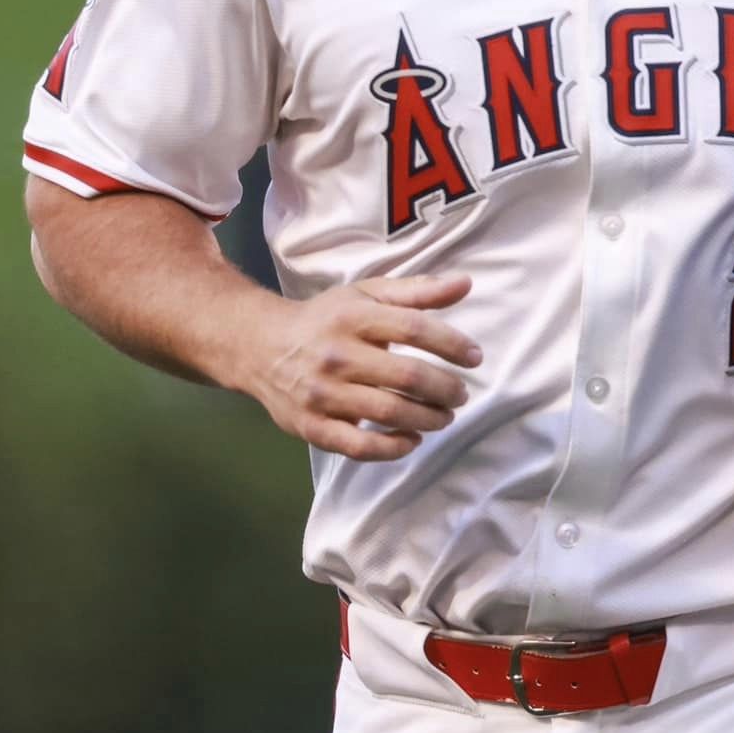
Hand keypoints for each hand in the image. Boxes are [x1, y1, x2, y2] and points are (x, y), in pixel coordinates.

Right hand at [240, 273, 481, 461]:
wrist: (259, 347)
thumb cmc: (324, 320)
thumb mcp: (366, 296)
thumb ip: (417, 292)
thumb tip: (466, 283)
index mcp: (352, 317)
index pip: (414, 329)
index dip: (452, 344)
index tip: (474, 357)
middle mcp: (336, 355)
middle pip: (407, 376)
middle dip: (445, 389)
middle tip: (461, 394)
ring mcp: (322, 394)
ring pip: (388, 413)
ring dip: (427, 418)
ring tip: (444, 416)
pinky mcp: (311, 426)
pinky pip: (358, 446)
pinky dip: (392, 449)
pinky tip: (413, 440)